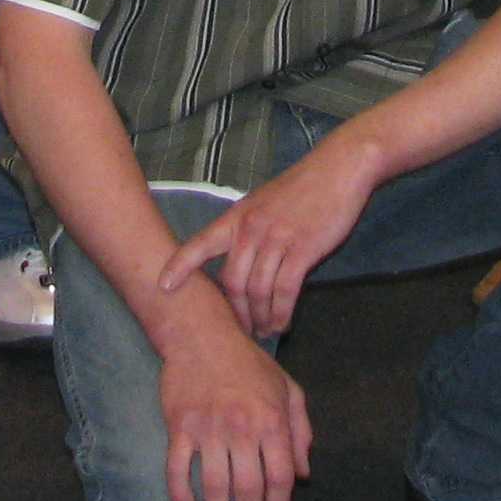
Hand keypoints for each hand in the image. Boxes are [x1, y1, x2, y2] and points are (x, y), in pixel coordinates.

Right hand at [156, 316, 313, 500]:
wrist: (202, 336)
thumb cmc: (248, 363)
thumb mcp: (287, 389)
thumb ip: (300, 431)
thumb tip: (304, 474)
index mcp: (272, 421)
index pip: (280, 477)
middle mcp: (242, 429)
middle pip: (248, 489)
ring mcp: (209, 430)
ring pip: (215, 486)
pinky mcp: (179, 428)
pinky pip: (178, 470)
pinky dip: (181, 497)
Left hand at [157, 134, 381, 337]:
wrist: (338, 169)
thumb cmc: (303, 187)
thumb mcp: (264, 203)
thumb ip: (249, 232)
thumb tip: (242, 265)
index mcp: (237, 217)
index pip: (199, 244)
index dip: (179, 267)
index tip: (162, 287)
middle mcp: (251, 229)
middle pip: (231, 282)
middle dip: (234, 313)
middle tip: (240, 332)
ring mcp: (276, 239)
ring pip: (257, 291)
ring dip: (259, 317)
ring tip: (263, 331)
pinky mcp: (302, 250)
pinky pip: (284, 291)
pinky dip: (281, 313)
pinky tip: (282, 323)